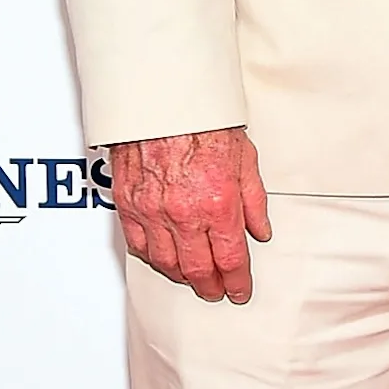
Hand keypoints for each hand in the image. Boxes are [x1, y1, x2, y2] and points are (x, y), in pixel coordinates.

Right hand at [109, 125, 270, 304]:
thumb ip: (253, 201)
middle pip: (197, 269)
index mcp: (217, 203)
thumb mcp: (244, 158)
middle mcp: (183, 212)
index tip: (239, 290)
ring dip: (181, 276)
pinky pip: (137, 244)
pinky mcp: (128, 203)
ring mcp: (152, 210)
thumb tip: (259, 230)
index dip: (237, 282)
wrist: (163, 97)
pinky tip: (163, 258)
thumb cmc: (203, 120)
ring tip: (193, 278)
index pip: (230, 260)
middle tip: (217, 291)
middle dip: (210, 286)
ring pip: (165, 262)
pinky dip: (152, 257)